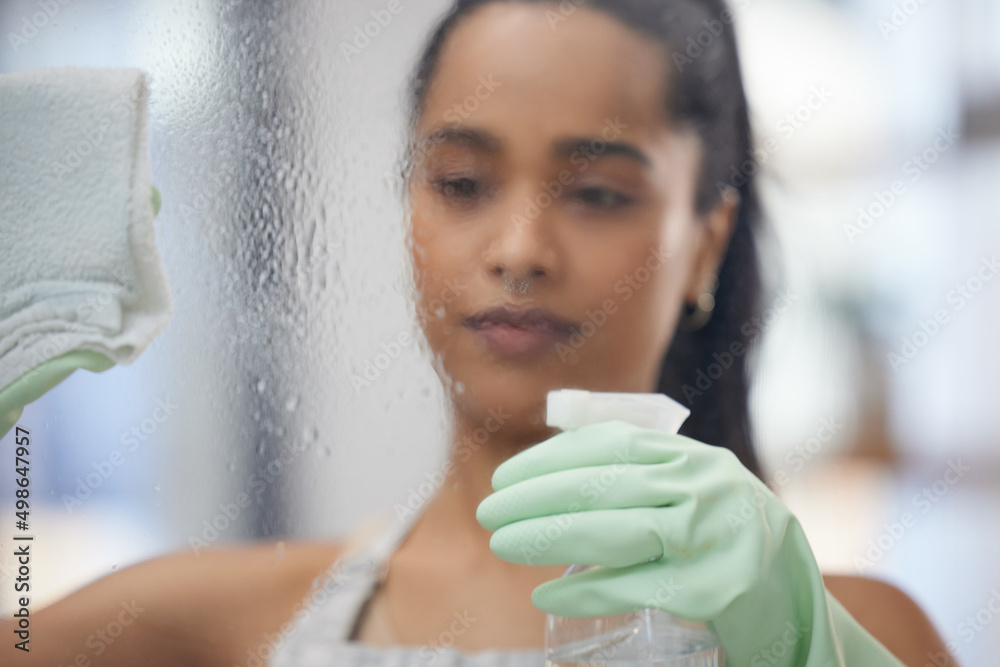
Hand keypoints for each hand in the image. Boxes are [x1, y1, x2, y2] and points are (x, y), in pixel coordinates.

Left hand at [476, 419, 903, 665]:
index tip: (507, 476)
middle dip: (535, 496)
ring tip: (501, 543)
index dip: (551, 457)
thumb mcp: (699, 492)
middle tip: (487, 511)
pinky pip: (637, 586)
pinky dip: (586, 589)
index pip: (612, 443)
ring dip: (549, 535)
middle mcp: (706, 488)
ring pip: (617, 530)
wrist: (801, 609)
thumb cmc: (734, 545)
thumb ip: (643, 475)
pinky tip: (545, 593)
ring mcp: (713, 539)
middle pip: (604, 485)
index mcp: (697, 458)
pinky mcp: (714, 591)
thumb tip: (560, 467)